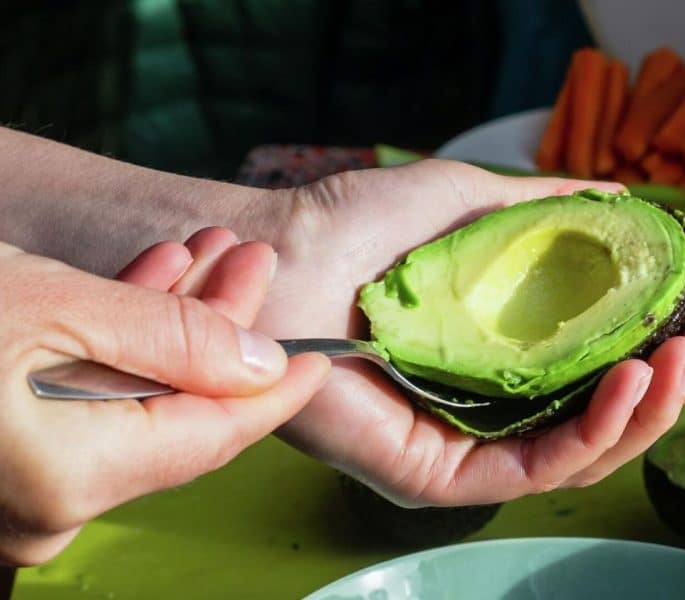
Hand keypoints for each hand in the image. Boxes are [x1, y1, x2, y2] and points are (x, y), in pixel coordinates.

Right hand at [0, 232, 328, 565]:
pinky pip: (85, 410)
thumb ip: (170, 338)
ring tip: (204, 257)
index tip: (318, 359)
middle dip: (219, 330)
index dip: (274, 393)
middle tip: (251, 262)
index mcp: (72, 478)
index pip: (213, 438)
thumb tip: (260, 364)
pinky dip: (115, 350)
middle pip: (178, 415)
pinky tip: (144, 287)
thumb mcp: (54, 306)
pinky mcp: (8, 461)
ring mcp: (27, 490)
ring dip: (170, 327)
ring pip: (133, 405)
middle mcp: (52, 506)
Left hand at [250, 160, 684, 506]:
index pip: (608, 364)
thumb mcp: (472, 202)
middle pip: (611, 413)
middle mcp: (494, 409)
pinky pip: (536, 468)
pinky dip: (597, 430)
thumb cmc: (357, 226)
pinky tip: (636, 378)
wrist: (277, 253)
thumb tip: (625, 200)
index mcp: (507, 356)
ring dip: (656, 404)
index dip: (671, 339)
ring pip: (587, 450)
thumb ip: (549, 211)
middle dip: (682, 375)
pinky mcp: (441, 477)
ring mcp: (470, 447)